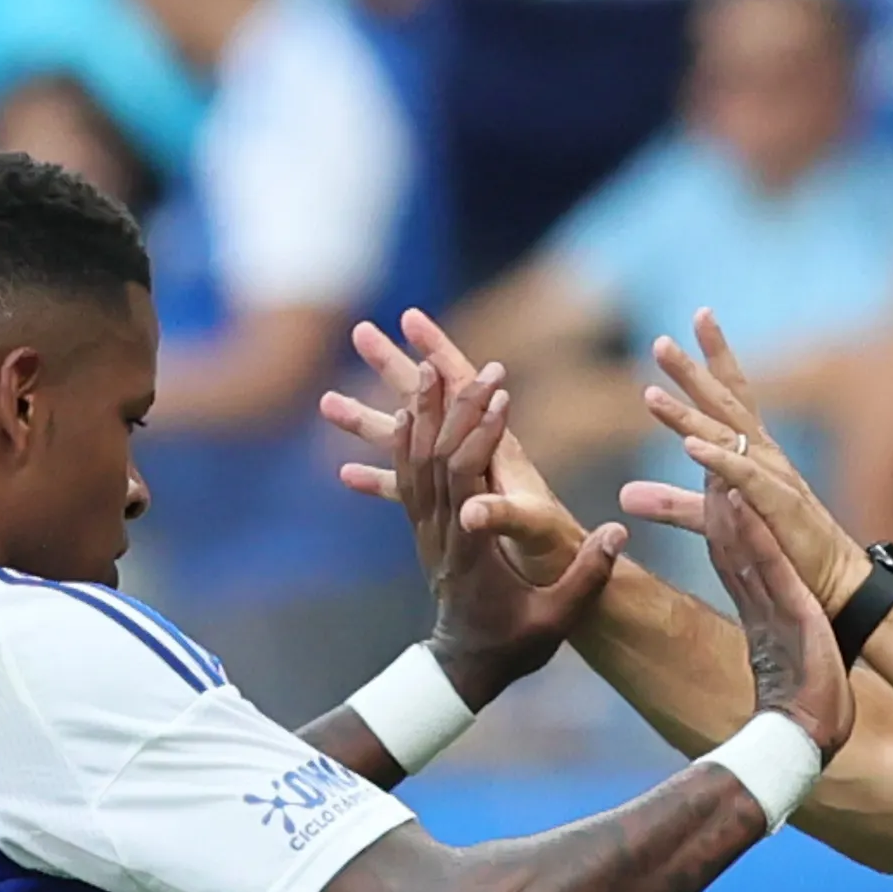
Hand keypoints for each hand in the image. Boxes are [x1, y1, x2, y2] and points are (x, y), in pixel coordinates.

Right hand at [321, 310, 587, 584]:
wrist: (566, 573)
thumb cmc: (558, 552)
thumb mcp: (535, 532)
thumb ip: (505, 515)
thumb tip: (468, 511)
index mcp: (500, 450)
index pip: (465, 386)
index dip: (440, 352)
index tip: (410, 317)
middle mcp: (480, 455)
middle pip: (432, 401)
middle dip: (394, 366)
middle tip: (359, 331)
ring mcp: (464, 481)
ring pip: (411, 441)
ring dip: (370, 420)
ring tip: (326, 402)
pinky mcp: (454, 507)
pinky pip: (410, 487)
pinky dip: (381, 477)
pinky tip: (345, 473)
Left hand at [396, 364, 627, 704]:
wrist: (464, 669)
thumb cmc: (516, 646)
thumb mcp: (559, 618)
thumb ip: (588, 576)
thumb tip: (619, 533)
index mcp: (472, 553)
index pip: (466, 482)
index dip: (480, 437)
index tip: (502, 398)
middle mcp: (440, 536)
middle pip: (435, 459)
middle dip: (454, 409)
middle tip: (472, 367)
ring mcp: (425, 532)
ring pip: (413, 461)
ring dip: (422, 413)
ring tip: (425, 365)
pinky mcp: (421, 531)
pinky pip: (407, 475)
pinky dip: (408, 439)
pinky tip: (412, 410)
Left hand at [621, 311, 870, 612]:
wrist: (832, 586)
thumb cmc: (783, 549)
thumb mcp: (718, 522)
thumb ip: (674, 505)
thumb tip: (624, 495)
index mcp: (754, 453)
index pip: (731, 395)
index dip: (714, 357)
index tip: (696, 318)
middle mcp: (765, 455)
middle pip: (726, 403)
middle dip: (693, 372)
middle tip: (660, 342)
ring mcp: (774, 477)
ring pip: (727, 436)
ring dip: (688, 413)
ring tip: (650, 394)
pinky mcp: (778, 505)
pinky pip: (742, 477)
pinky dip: (716, 459)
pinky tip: (689, 445)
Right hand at [702, 472, 852, 759]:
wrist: (801, 745)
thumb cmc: (801, 720)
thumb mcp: (791, 674)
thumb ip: (781, 659)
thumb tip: (777, 665)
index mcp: (759, 620)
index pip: (735, 563)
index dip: (723, 524)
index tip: (715, 487)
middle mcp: (758, 607)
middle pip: (729, 545)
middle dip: (715, 500)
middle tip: (703, 456)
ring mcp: (769, 607)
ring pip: (741, 546)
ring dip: (727, 503)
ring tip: (715, 461)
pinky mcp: (787, 611)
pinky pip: (767, 563)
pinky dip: (753, 528)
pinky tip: (741, 498)